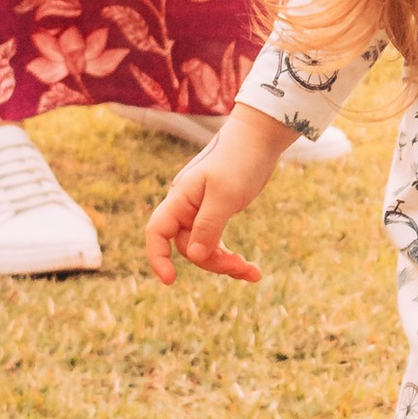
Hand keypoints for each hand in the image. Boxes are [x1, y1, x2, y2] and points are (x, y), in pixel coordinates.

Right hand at [144, 107, 289, 282]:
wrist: (260, 138)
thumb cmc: (240, 160)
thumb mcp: (225, 195)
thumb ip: (208, 226)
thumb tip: (194, 257)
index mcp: (181, 199)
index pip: (157, 232)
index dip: (158, 257)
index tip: (170, 280)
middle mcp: (187, 207)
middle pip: (188, 247)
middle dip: (213, 262)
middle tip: (243, 267)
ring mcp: (202, 211)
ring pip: (205, 248)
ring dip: (226, 263)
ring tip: (254, 273)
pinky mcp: (219, 213)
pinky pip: (218, 242)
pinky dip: (232, 256)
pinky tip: (252, 269)